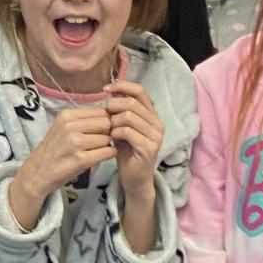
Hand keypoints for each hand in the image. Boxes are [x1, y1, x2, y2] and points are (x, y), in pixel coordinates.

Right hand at [7, 106, 114, 228]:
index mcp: (66, 115)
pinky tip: (98, 157)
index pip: (101, 111)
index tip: (100, 130)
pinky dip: (108, 155)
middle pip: (106, 123)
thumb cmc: (53, 150)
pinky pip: (108, 152)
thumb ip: (83, 120)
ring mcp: (76, 143)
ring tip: (94, 151)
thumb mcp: (62, 127)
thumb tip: (111, 117)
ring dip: (106, 146)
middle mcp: (70, 126)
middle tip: (99, 142)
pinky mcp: (81, 159)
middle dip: (107, 132)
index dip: (105, 121)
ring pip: (108, 138)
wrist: (37, 173)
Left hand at [104, 81, 164, 202]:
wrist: (134, 177)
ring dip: (113, 121)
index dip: (122, 85)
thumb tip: (111, 90)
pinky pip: (127, 131)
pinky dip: (115, 132)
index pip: (140, 90)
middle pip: (132, 102)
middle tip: (105, 116)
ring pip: (128, 116)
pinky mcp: (149, 148)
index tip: (105, 89)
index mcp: (152, 114)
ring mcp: (156, 136)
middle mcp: (157, 123)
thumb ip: (119, 109)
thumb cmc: (126, 149)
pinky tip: (112, 139)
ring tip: (109, 130)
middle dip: (113, 106)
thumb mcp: (121, 125)